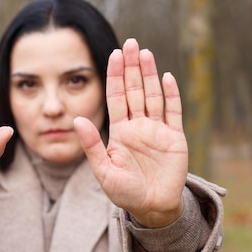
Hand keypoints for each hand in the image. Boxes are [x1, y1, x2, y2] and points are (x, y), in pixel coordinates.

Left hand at [74, 38, 187, 227]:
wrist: (152, 208)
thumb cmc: (125, 192)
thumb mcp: (103, 171)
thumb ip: (92, 145)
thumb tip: (76, 119)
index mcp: (120, 131)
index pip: (116, 97)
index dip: (115, 76)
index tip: (113, 54)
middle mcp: (138, 125)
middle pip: (134, 90)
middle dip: (131, 67)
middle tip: (130, 43)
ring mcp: (158, 130)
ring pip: (153, 95)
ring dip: (149, 74)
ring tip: (145, 53)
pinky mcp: (175, 138)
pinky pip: (173, 112)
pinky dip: (171, 95)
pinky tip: (167, 77)